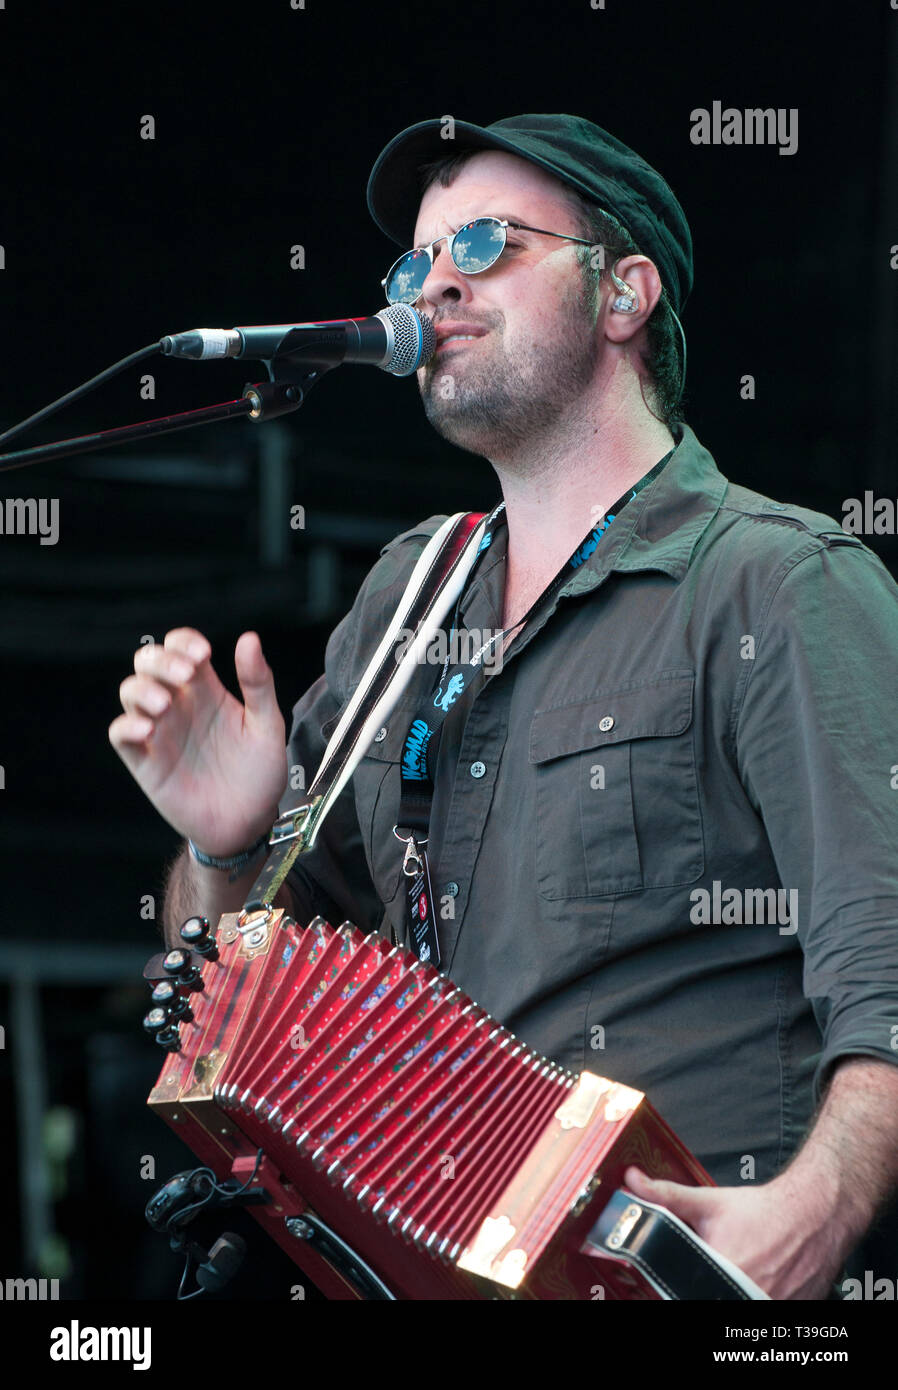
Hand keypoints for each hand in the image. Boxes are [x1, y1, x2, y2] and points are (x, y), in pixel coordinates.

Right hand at [109, 628, 286, 855]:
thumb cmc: (259, 772)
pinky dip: (127, 725)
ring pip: (130, 692)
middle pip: (147, 662)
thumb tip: (249, 638)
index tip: (203, 655)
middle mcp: (179, 704)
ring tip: (166, 705)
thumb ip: (258, 683)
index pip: (180, 647)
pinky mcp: (146, 761)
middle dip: (160, 660)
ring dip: (142, 689)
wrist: (249, 822)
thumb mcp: (267, 724)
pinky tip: (148, 728)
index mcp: (206, 689)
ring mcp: (160, 731)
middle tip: (185, 674)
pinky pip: (121, 735)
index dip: (184, 642)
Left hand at [623, 1165, 845, 1299]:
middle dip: (702, 1288)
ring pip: (736, 1305)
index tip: (673, 1281)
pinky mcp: (791, 1313)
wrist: (814, 1214)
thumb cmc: (764, 1211)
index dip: (674, 1287)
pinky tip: (761, 1281)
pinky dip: (755, 1299)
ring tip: (741, 1270)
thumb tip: (632, 1182)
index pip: (682, 1292)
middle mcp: (748, 1294)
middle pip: (709, 1297)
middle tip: (713, 1271)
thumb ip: (666, 1195)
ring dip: (729, 1293)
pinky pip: (763, 1312)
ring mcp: (771, 1307)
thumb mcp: (709, 1201)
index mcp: (722, 1270)